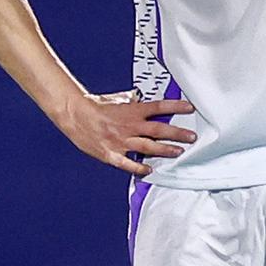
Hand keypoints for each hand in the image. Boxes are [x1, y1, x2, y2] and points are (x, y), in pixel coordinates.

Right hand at [53, 90, 195, 174]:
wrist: (73, 114)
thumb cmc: (93, 106)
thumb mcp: (114, 99)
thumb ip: (129, 99)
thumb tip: (137, 96)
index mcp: (131, 111)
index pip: (158, 106)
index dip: (175, 106)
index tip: (189, 108)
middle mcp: (129, 126)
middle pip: (159, 129)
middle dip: (178, 133)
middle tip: (191, 136)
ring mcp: (121, 141)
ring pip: (148, 147)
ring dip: (165, 150)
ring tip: (178, 152)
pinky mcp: (111, 154)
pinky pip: (128, 164)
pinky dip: (140, 168)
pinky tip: (150, 170)